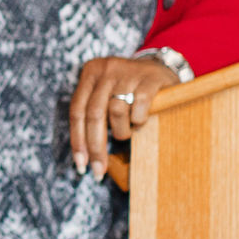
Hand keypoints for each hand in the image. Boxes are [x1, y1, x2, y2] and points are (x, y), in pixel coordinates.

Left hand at [67, 55, 180, 180]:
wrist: (161, 68)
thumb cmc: (128, 89)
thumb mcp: (106, 93)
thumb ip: (93, 114)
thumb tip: (84, 155)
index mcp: (90, 72)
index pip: (77, 111)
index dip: (77, 140)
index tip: (81, 164)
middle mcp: (107, 69)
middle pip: (94, 114)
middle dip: (96, 147)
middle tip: (99, 170)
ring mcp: (129, 71)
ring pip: (116, 112)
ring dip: (122, 131)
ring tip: (128, 131)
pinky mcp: (151, 78)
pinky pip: (140, 107)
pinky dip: (139, 120)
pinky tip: (141, 121)